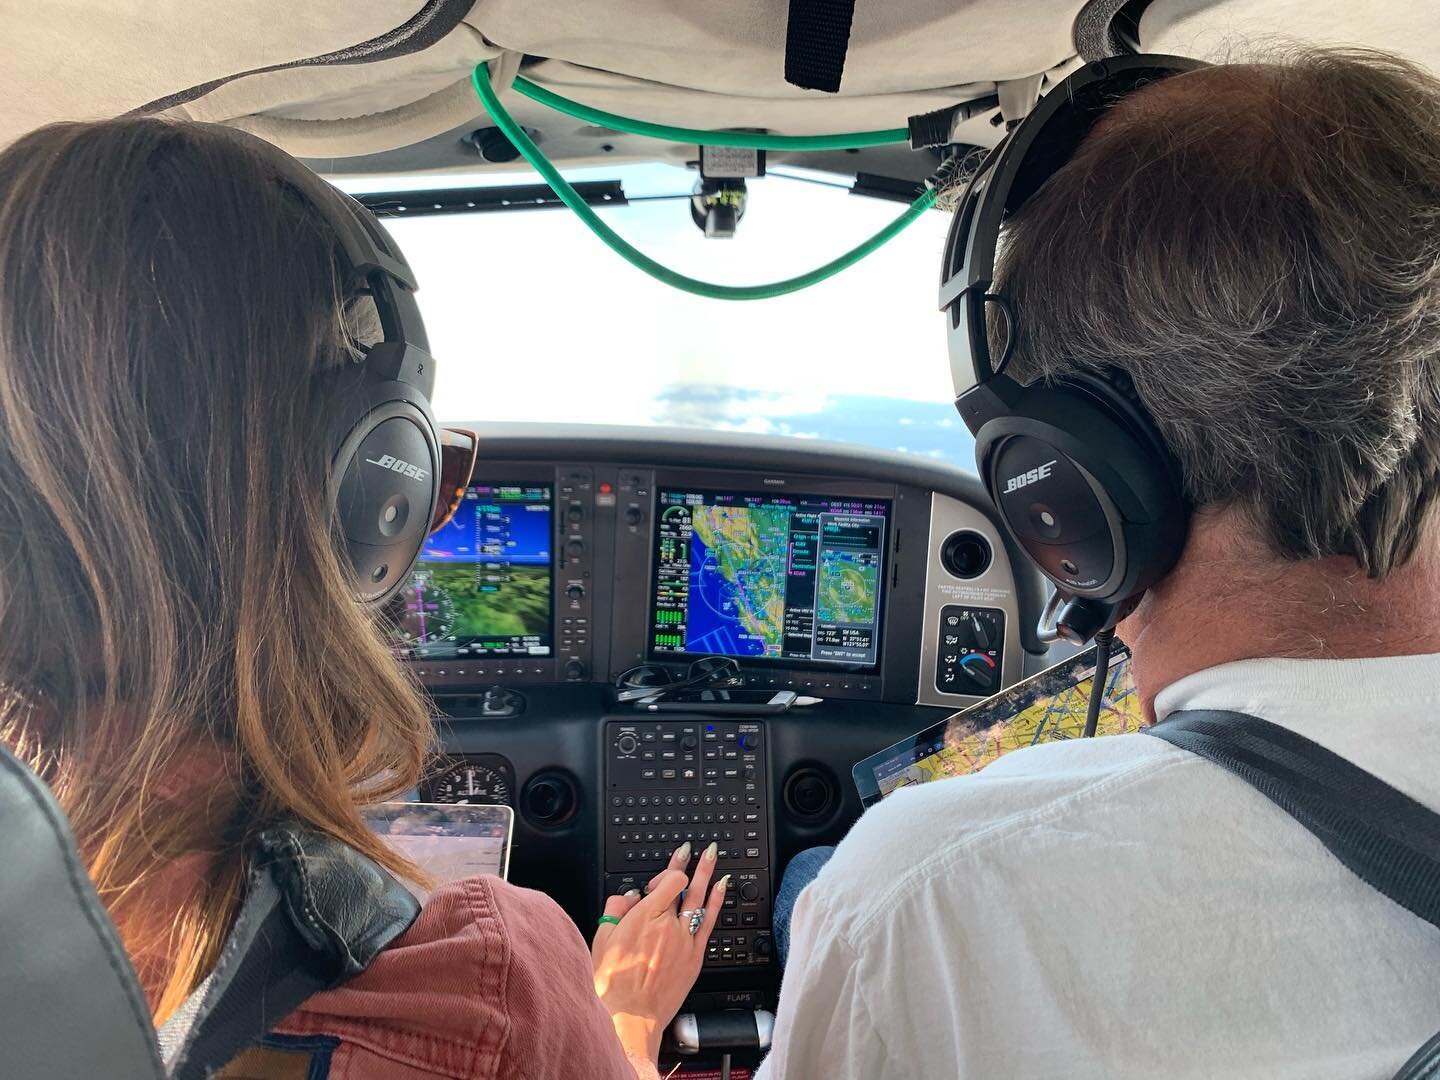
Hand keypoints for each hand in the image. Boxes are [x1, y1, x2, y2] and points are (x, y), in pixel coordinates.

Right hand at [592, 842, 728, 1062]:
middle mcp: (668, 925)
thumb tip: (626, 898)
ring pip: (699, 899)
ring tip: (712, 856)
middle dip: (690, 864)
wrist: (630, 1017)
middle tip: (696, 849)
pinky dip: (716, 902)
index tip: (663, 875)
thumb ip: (615, 911)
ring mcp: (684, 941)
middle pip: (685, 886)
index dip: (666, 874)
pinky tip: (721, 887)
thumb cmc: (613, 984)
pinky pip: (709, 922)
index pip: (669, 881)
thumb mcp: (601, 941)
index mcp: (645, 917)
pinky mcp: (694, 957)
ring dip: (707, 874)